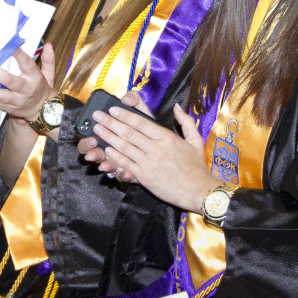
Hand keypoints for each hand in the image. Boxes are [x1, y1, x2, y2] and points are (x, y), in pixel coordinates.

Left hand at [0, 44, 56, 122]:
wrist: (43, 111)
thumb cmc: (41, 90)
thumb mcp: (48, 74)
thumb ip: (48, 59)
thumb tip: (48, 46)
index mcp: (35, 79)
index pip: (26, 63)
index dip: (17, 53)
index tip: (9, 45)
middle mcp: (26, 90)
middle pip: (7, 80)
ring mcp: (16, 101)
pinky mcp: (9, 108)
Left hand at [89, 94, 217, 212]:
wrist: (199, 190)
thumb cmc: (196, 166)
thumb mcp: (195, 140)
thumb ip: (186, 121)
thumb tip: (177, 107)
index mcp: (167, 137)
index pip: (141, 122)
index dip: (125, 115)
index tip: (113, 109)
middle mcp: (156, 148)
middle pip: (129, 132)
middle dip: (111, 122)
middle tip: (97, 115)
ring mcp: (150, 163)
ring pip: (125, 147)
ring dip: (109, 137)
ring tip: (97, 129)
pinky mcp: (146, 177)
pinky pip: (127, 164)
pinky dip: (116, 156)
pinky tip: (106, 149)